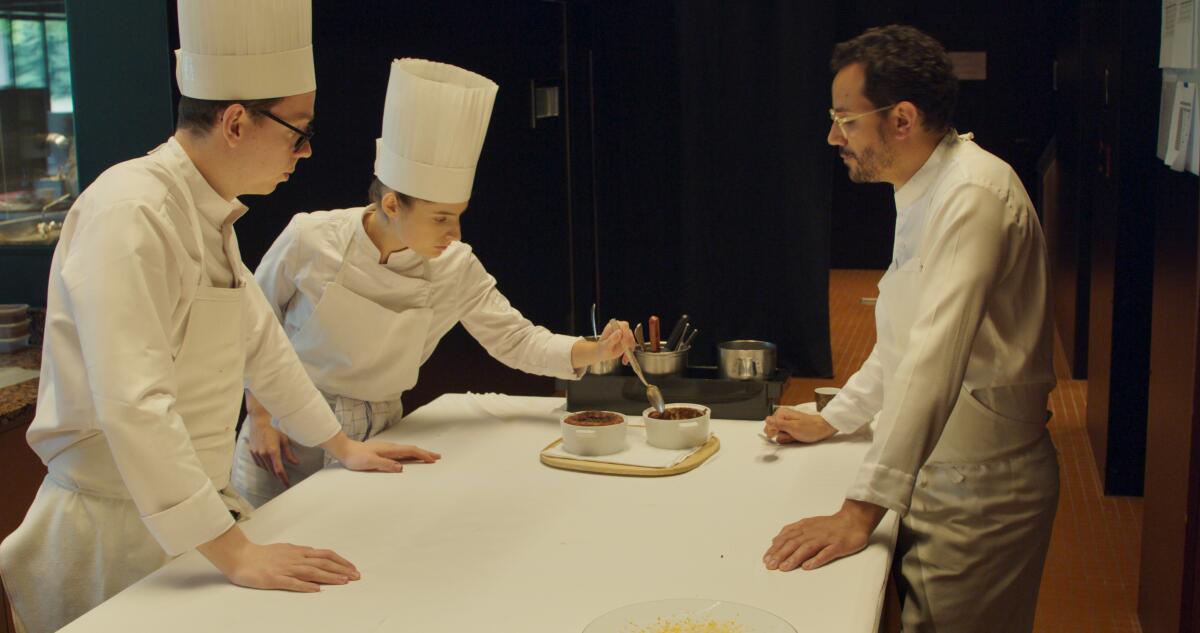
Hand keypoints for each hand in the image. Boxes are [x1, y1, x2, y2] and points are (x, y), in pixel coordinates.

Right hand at [198, 526, 360, 591]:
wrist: (240, 556)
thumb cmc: (262, 555)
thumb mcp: (286, 549)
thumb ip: (301, 553)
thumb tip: (315, 555)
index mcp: (298, 552)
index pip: (325, 554)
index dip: (340, 561)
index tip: (352, 568)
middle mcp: (295, 558)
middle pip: (323, 562)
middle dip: (341, 569)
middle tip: (356, 576)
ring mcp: (286, 568)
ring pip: (312, 572)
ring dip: (330, 577)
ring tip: (344, 582)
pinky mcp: (275, 579)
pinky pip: (293, 582)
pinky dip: (306, 586)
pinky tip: (317, 590)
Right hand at [248, 412, 298, 486]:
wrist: (259, 421)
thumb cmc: (274, 428)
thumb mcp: (284, 439)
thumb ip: (289, 453)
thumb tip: (296, 463)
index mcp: (273, 451)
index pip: (279, 470)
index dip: (283, 479)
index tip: (287, 485)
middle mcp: (263, 454)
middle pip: (272, 471)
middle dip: (279, 475)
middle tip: (285, 479)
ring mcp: (257, 453)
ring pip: (265, 468)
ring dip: (271, 470)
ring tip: (278, 471)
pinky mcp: (252, 452)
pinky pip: (259, 464)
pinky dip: (265, 466)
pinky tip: (269, 463)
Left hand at [321, 433, 440, 472]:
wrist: (345, 450)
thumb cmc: (356, 457)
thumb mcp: (370, 463)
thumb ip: (386, 465)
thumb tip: (401, 468)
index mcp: (390, 450)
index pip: (411, 451)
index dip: (423, 455)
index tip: (433, 460)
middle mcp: (390, 448)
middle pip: (412, 449)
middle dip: (425, 453)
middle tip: (437, 457)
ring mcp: (387, 450)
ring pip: (407, 451)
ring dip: (419, 454)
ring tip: (427, 457)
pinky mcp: (383, 453)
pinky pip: (401, 453)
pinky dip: (410, 455)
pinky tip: (410, 458)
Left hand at [572, 319, 635, 367]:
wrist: (602, 353)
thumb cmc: (601, 349)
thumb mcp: (605, 345)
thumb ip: (612, 339)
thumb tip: (619, 332)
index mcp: (613, 326)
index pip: (624, 326)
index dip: (626, 333)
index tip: (624, 343)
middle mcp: (620, 328)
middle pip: (629, 333)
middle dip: (629, 343)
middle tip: (626, 352)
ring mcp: (624, 334)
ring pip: (631, 340)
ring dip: (629, 350)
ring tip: (624, 359)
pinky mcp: (627, 340)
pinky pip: (631, 346)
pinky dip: (629, 353)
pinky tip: (624, 360)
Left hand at [762, 499, 885, 571]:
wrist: (854, 519)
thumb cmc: (830, 525)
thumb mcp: (808, 524)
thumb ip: (792, 531)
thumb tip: (775, 540)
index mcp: (805, 527)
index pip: (787, 537)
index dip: (775, 548)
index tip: (766, 559)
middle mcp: (813, 532)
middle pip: (794, 543)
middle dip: (780, 554)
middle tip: (770, 565)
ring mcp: (826, 539)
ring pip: (807, 548)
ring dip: (794, 558)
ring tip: (784, 568)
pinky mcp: (838, 546)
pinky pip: (826, 553)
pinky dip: (816, 559)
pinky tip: (807, 567)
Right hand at [764, 407, 836, 443]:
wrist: (823, 429)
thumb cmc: (811, 428)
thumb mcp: (793, 427)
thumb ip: (779, 424)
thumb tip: (767, 419)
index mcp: (781, 413)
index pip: (768, 425)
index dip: (774, 432)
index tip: (783, 433)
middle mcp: (783, 417)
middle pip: (773, 430)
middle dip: (782, 435)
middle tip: (792, 434)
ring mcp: (787, 423)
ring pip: (779, 434)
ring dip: (787, 437)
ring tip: (796, 435)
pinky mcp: (791, 428)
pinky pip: (785, 436)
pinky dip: (790, 438)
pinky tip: (797, 437)